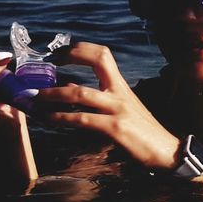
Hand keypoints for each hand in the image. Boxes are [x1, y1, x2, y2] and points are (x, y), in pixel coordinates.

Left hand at [31, 42, 181, 171]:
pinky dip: (61, 119)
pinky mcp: (115, 128)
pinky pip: (82, 120)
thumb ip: (95, 99)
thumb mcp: (119, 110)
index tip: (58, 53)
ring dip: (53, 95)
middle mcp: (120, 92)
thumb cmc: (141, 132)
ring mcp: (118, 109)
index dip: (79, 49)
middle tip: (47, 63)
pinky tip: (49, 120)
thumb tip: (68, 87)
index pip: (102, 54)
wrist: (167, 152)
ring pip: (80, 93)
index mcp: (121, 86)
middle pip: (98, 60)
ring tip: (35, 98)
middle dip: (70, 56)